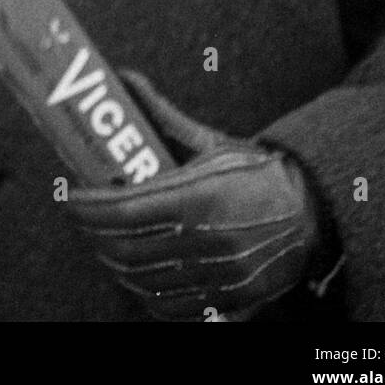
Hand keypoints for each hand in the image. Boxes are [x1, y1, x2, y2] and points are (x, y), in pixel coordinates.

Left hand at [68, 71, 341, 321]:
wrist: (314, 212)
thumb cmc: (259, 173)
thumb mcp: (212, 142)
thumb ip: (162, 114)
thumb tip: (123, 78)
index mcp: (202, 196)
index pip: (123, 209)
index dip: (87, 206)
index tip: (70, 196)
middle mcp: (208, 241)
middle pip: (126, 248)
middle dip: (93, 233)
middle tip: (83, 216)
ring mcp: (218, 276)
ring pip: (143, 280)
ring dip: (113, 261)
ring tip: (103, 239)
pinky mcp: (228, 302)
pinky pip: (170, 306)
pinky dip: (143, 291)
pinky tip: (134, 271)